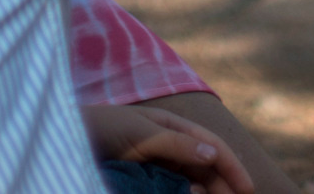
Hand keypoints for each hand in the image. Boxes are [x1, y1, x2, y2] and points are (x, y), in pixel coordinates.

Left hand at [82, 103, 254, 193]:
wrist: (66, 140)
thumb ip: (175, 143)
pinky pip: (175, 189)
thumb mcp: (139, 133)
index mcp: (173, 127)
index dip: (233, 167)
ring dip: (206, 192)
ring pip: (194, 181)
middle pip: (207, 167)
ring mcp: (159, 165)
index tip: (248, 190)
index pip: (212, 146)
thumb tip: (213, 155)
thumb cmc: (101, 128)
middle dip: (224, 185)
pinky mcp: (147, 181)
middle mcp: (170, 146)